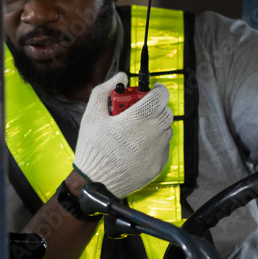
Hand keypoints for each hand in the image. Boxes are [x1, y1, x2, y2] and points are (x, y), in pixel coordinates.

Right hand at [72, 73, 172, 198]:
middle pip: (165, 111)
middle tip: (139, 111)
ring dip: (155, 125)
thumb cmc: (92, 148)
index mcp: (137, 118)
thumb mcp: (91, 116)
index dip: (157, 90)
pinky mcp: (158, 164)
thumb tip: (120, 77)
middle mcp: (151, 133)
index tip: (152, 91)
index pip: (160, 96)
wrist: (95, 181)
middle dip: (155, 108)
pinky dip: (154, 142)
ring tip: (135, 131)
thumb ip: (104, 91)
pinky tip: (136, 146)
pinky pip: (163, 146)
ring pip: (166, 129)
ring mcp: (157, 150)